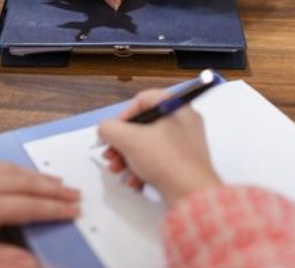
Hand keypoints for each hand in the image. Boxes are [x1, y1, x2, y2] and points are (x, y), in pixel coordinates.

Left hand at [0, 160, 79, 242]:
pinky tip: (9, 168)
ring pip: (9, 168)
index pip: (29, 205)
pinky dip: (9, 165)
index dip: (54, 209)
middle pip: (24, 182)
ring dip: (33, 174)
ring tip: (51, 179)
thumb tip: (33, 263)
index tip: (74, 209)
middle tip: (73, 191)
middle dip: (51, 188)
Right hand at [97, 90, 220, 206]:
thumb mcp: (130, 139)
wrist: (190, 195)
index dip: (124, 114)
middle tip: (112, 152)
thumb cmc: (170, 163)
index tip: (115, 128)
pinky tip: (134, 180)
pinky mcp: (182, 166)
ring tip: (119, 169)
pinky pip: (156, 162)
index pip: (144, 99)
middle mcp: (183, 125)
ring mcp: (184, 146)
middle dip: (122, 142)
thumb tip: (105, 129)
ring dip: (127, 158)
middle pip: (143, 126)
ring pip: (147, 146)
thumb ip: (110, 128)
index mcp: (178, 109)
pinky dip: (141, 171)